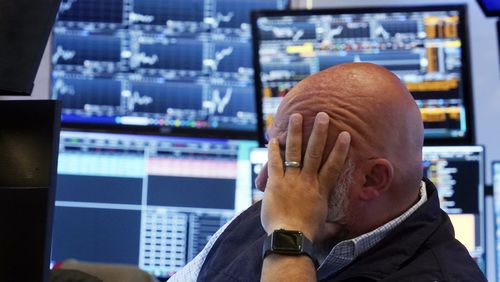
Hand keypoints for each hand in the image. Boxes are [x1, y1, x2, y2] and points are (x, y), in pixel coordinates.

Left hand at [260, 112, 350, 241]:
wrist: (290, 237)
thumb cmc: (308, 235)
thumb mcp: (324, 229)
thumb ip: (333, 225)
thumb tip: (345, 229)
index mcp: (321, 190)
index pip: (334, 166)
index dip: (340, 149)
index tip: (345, 134)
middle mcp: (307, 181)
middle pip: (315, 152)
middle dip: (319, 132)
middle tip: (323, 115)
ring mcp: (291, 180)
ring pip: (295, 152)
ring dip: (296, 133)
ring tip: (297, 116)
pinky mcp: (275, 183)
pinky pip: (274, 162)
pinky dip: (273, 150)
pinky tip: (273, 138)